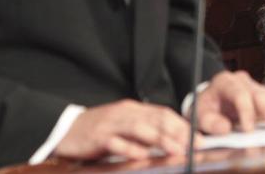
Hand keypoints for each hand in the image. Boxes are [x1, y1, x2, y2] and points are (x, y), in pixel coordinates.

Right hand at [54, 99, 194, 160]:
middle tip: (194, 144)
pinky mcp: (98, 138)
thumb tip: (170, 139)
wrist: (66, 129)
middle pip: (155, 120)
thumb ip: (143, 129)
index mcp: (132, 109)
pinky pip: (116, 142)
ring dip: (160, 139)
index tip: (197, 137)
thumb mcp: (123, 125)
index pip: (162, 113)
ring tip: (176, 149)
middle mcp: (124, 114)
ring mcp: (111, 125)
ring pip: (140, 129)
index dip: (181, 125)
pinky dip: (130, 148)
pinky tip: (142, 155)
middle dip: (177, 132)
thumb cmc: (98, 130)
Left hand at [195, 70, 264, 133]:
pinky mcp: (264, 95)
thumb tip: (225, 129)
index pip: (239, 94)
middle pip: (261, 94)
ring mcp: (255, 87)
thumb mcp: (199, 113)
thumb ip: (209, 122)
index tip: (249, 132)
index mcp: (225, 82)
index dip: (246, 113)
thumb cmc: (205, 107)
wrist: (210, 98)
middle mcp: (243, 81)